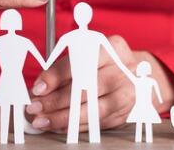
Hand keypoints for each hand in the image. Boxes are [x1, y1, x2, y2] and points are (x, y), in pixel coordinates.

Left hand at [26, 36, 173, 131]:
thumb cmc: (105, 64)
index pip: (80, 61)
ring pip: (93, 109)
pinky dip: (75, 126)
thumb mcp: (88, 55)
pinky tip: (59, 126)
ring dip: (63, 118)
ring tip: (43, 120)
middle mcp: (123, 68)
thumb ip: (65, 69)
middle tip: (35, 107)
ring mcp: (128, 91)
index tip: (38, 88)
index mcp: (111, 47)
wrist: (138, 74)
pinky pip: (97, 122)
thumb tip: (40, 88)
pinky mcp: (128, 111)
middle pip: (86, 87)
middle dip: (56, 100)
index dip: (56, 76)